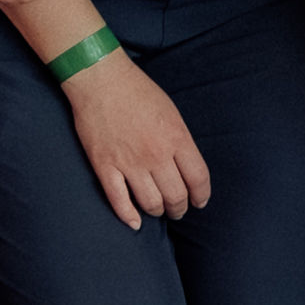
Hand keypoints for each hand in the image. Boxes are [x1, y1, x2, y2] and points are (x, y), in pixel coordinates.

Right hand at [64, 51, 213, 232]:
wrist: (102, 81)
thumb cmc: (139, 93)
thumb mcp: (172, 113)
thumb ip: (180, 142)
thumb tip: (186, 167)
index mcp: (177, 139)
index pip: (198, 179)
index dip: (202, 196)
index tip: (200, 202)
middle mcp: (156, 155)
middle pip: (176, 196)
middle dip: (180, 208)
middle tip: (178, 210)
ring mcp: (129, 163)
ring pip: (151, 203)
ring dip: (158, 211)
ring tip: (158, 211)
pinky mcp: (105, 167)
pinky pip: (119, 201)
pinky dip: (128, 217)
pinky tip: (135, 223)